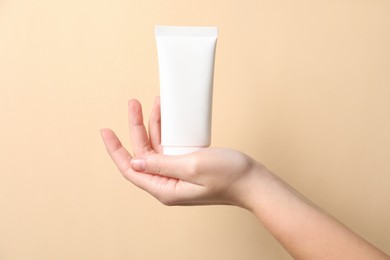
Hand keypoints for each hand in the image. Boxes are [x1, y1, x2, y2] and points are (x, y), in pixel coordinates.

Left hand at [100, 98, 263, 207]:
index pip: (130, 170)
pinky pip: (170, 147)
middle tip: (134, 103)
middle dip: (136, 128)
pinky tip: (168, 116)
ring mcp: (177, 174)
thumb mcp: (192, 166)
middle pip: (142, 154)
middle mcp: (167, 183)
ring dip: (154, 125)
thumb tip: (136, 163)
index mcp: (164, 188)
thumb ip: (162, 164)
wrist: (252, 181)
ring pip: (157, 148)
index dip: (115, 150)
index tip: (105, 131)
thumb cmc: (228, 176)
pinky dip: (167, 130)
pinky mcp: (187, 166)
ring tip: (155, 102)